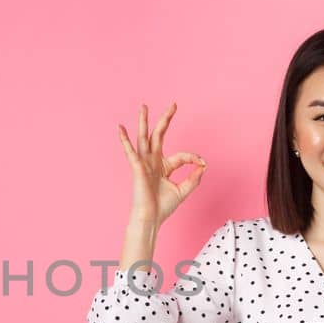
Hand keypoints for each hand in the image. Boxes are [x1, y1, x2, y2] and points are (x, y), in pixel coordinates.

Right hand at [117, 102, 207, 225]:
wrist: (151, 218)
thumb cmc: (163, 207)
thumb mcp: (183, 190)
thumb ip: (193, 178)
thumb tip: (203, 166)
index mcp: (163, 167)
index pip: (181, 155)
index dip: (193, 158)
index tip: (202, 163)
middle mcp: (152, 162)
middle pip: (159, 136)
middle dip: (166, 120)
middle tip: (174, 105)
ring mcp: (144, 163)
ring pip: (144, 138)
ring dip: (144, 121)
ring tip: (143, 106)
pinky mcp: (137, 168)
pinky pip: (130, 151)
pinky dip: (124, 140)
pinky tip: (120, 128)